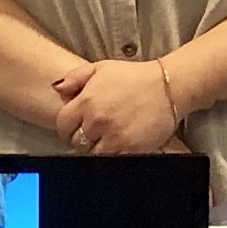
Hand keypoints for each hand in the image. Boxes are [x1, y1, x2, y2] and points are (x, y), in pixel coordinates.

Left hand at [51, 57, 183, 154]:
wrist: (168, 86)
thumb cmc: (135, 76)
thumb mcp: (101, 68)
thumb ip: (75, 77)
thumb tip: (57, 89)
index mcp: (87, 101)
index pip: (62, 125)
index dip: (66, 128)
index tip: (74, 128)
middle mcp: (98, 121)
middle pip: (76, 142)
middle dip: (80, 140)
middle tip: (91, 136)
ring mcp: (114, 137)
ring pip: (92, 154)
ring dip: (96, 150)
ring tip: (105, 141)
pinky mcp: (130, 149)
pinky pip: (111, 160)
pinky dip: (112, 155)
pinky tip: (117, 146)